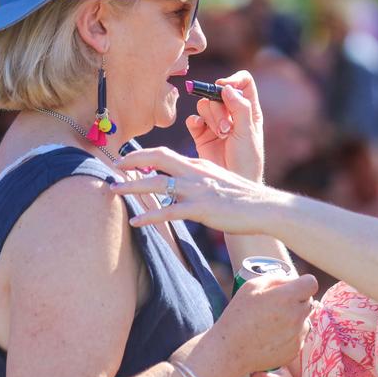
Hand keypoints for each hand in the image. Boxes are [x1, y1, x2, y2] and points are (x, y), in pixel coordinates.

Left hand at [113, 147, 279, 234]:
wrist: (265, 208)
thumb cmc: (244, 198)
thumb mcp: (219, 182)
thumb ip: (200, 180)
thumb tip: (183, 187)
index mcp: (199, 165)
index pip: (165, 155)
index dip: (143, 155)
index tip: (127, 161)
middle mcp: (196, 172)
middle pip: (158, 158)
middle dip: (132, 161)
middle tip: (113, 169)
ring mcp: (198, 190)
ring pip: (158, 182)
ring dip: (132, 186)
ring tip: (112, 191)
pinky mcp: (202, 209)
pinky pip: (170, 211)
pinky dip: (150, 216)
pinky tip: (135, 222)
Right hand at [185, 71, 263, 182]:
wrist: (232, 182)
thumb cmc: (247, 161)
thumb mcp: (248, 133)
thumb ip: (240, 108)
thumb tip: (227, 87)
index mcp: (249, 110)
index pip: (243, 82)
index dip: (234, 80)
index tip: (224, 88)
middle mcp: (232, 113)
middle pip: (218, 92)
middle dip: (220, 109)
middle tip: (226, 129)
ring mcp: (215, 123)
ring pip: (204, 104)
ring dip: (211, 118)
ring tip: (220, 135)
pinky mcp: (201, 134)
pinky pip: (193, 119)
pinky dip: (195, 122)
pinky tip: (201, 131)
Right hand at [221, 273, 316, 374]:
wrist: (230, 351)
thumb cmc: (238, 315)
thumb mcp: (251, 286)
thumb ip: (277, 279)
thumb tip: (293, 280)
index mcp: (287, 298)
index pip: (311, 283)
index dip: (302, 284)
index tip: (292, 289)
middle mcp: (296, 316)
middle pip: (308, 301)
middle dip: (296, 300)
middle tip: (277, 306)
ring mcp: (298, 335)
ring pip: (305, 319)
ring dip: (295, 318)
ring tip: (272, 324)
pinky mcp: (295, 350)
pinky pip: (300, 336)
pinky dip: (290, 335)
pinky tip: (272, 337)